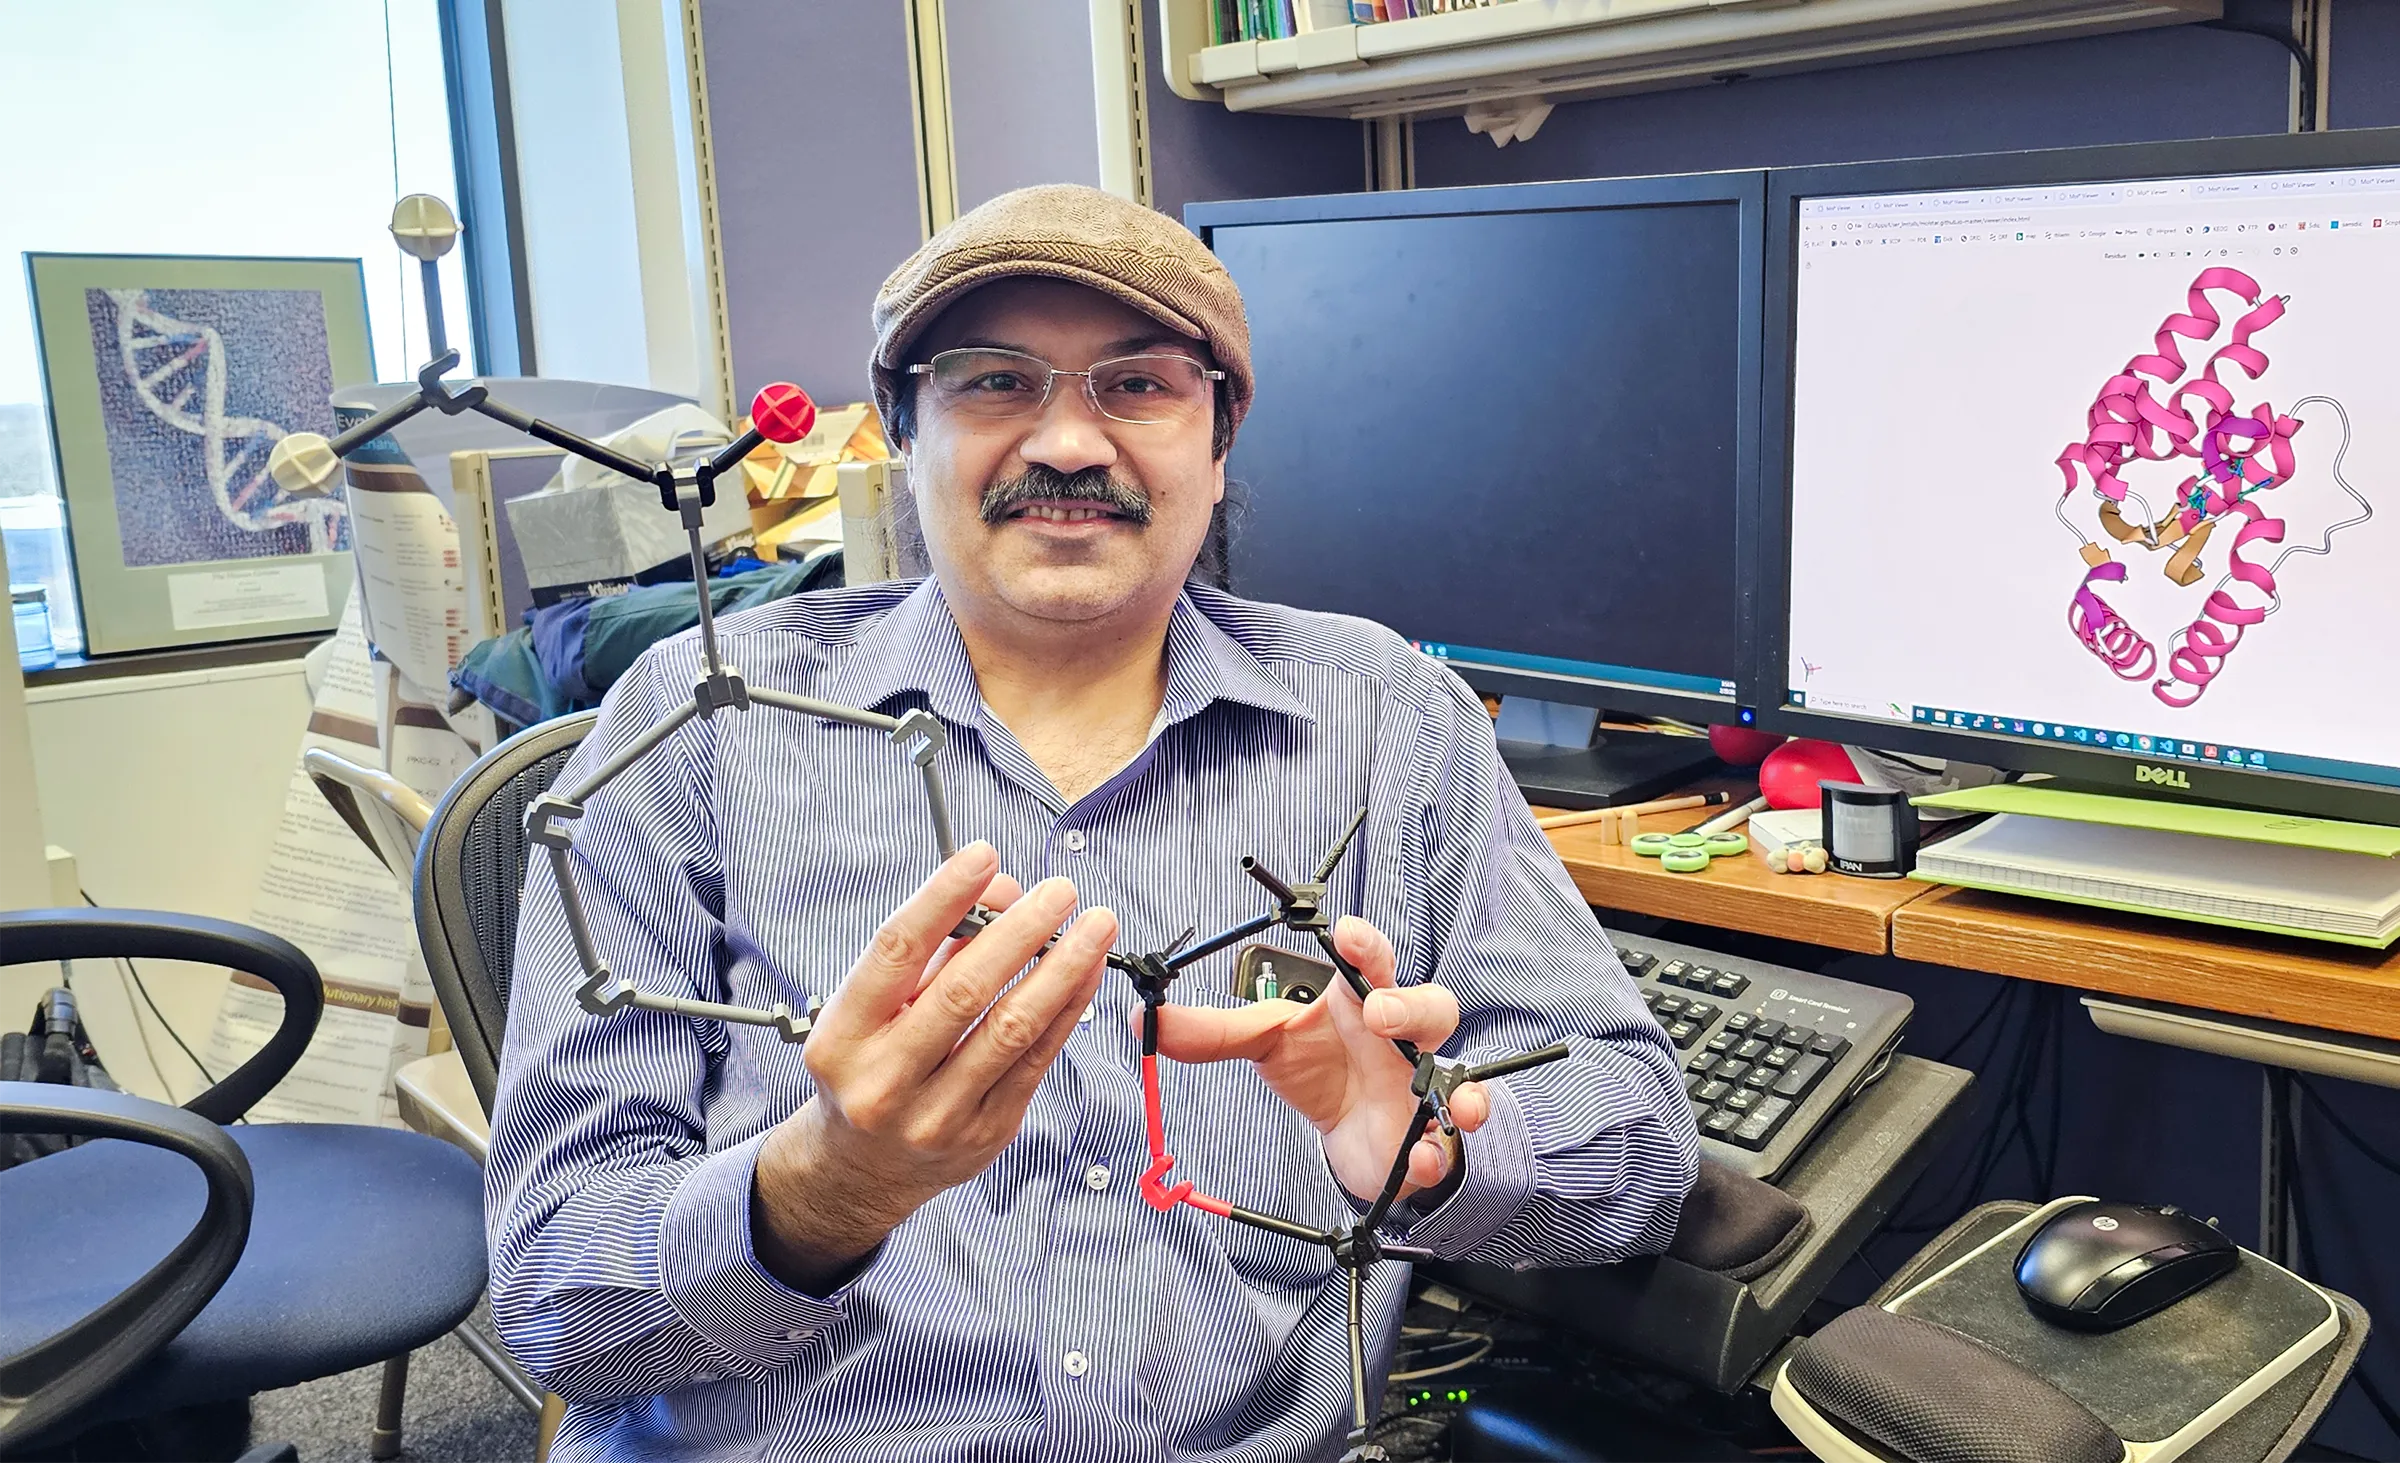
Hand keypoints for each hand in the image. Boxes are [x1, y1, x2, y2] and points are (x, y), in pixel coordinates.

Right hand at [753, 842, 1115, 1290]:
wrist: (861, 1172)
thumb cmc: (867, 1070)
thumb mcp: (871, 1010)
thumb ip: (932, 951)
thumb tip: (999, 890)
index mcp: (843, 1037)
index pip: (896, 951)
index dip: (943, 896)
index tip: (984, 854)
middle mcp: (885, 1081)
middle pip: (964, 991)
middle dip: (1021, 931)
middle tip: (1058, 891)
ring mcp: (937, 1115)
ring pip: (1011, 1029)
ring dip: (1062, 968)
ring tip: (1094, 926)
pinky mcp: (985, 1134)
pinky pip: (1036, 1061)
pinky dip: (1067, 1009)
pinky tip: (1086, 972)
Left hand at [1143, 916, 1488, 1208]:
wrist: (1348, 1131)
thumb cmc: (1317, 1065)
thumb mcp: (1264, 1042)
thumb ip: (1212, 1032)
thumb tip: (1145, 1018)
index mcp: (1361, 999)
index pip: (1371, 960)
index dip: (1364, 944)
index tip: (1347, 933)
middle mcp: (1403, 1037)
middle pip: (1431, 1005)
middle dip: (1408, 1005)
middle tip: (1378, 1013)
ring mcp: (1422, 1086)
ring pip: (1460, 1074)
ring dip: (1458, 1086)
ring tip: (1446, 1100)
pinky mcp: (1425, 1137)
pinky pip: (1444, 1144)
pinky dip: (1436, 1153)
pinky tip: (1418, 1158)